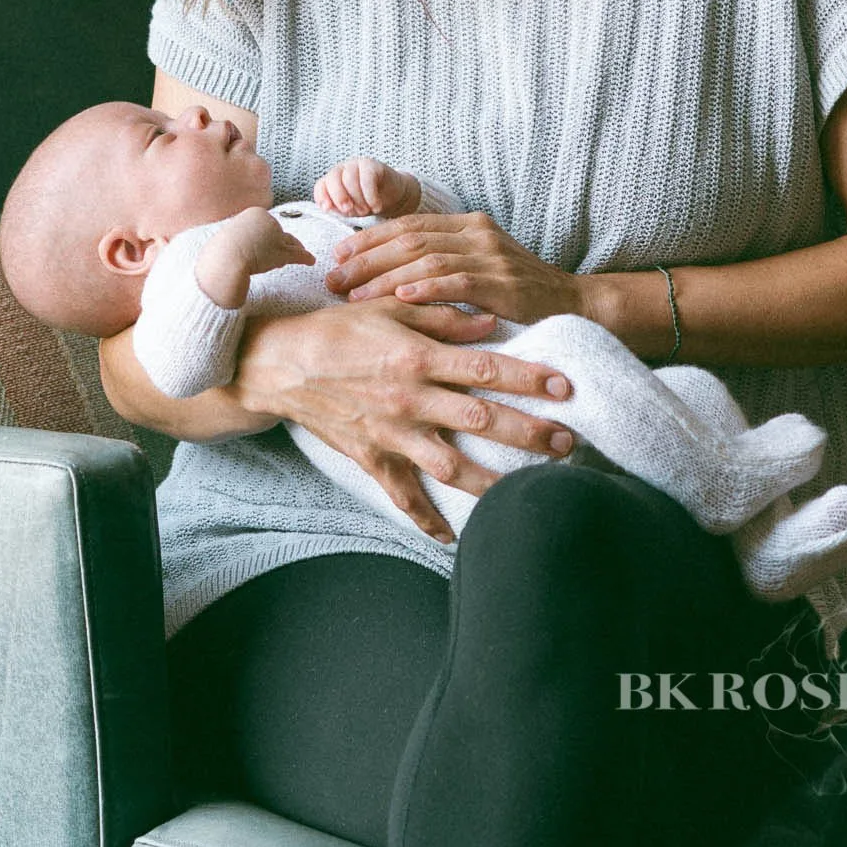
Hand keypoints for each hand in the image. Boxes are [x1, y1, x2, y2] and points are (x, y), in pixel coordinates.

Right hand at [189, 205, 315, 311]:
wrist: (223, 261)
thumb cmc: (222, 252)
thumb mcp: (233, 237)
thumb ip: (247, 236)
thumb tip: (260, 244)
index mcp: (254, 213)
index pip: (268, 224)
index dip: (268, 237)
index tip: (262, 246)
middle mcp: (268, 221)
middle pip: (280, 234)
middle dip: (280, 244)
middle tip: (274, 256)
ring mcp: (276, 236)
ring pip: (288, 244)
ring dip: (292, 251)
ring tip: (292, 258)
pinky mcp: (281, 252)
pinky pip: (297, 255)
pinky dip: (305, 258)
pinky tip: (310, 261)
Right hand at [232, 301, 577, 541]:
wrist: (278, 365)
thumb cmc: (335, 330)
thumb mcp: (387, 310)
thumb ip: (442, 319)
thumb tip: (489, 323)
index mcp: (416, 358)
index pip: (484, 369)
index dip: (528, 378)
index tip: (564, 387)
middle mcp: (409, 400)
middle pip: (479, 420)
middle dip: (528, 433)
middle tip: (567, 443)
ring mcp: (391, 434)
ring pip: (450, 467)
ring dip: (494, 480)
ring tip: (530, 489)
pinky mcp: (371, 459)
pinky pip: (404, 497)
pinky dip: (428, 519)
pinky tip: (453, 536)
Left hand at [313, 155, 425, 219]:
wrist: (393, 195)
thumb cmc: (367, 203)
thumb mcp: (351, 209)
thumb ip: (338, 209)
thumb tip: (329, 208)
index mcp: (332, 181)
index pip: (321, 185)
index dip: (322, 197)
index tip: (327, 209)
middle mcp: (342, 170)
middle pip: (333, 178)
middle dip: (339, 196)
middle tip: (349, 210)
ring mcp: (357, 165)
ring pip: (350, 178)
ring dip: (357, 198)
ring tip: (366, 211)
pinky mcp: (373, 165)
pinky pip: (368, 178)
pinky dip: (370, 195)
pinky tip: (375, 206)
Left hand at [324, 210, 585, 331]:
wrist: (575, 305)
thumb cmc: (519, 294)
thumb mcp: (478, 267)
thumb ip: (441, 260)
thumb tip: (386, 269)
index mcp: (468, 224)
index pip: (407, 224)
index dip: (369, 239)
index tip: (337, 255)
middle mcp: (478, 233)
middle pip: (409, 239)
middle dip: (366, 259)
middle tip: (332, 278)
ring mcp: (492, 256)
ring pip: (425, 260)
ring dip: (385, 278)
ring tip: (353, 294)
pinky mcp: (504, 283)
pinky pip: (456, 282)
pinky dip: (425, 289)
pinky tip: (398, 299)